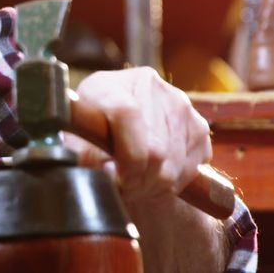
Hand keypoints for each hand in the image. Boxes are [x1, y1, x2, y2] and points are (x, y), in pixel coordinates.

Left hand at [64, 66, 212, 203]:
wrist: (115, 127)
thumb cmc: (88, 136)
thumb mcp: (75, 144)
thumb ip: (84, 157)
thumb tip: (108, 173)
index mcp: (109, 85)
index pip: (126, 114)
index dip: (126, 155)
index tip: (118, 179)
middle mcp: (148, 86)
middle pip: (154, 147)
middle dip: (138, 181)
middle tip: (125, 189)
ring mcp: (178, 103)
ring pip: (174, 163)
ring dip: (155, 185)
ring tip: (136, 182)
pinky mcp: (198, 124)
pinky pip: (192, 167)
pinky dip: (174, 182)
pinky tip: (154, 175)